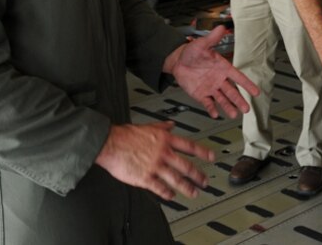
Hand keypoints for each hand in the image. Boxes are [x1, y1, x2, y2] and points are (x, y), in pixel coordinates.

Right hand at [95, 121, 212, 199]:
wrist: (110, 143)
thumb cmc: (126, 135)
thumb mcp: (148, 126)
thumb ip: (162, 127)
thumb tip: (171, 124)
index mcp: (165, 140)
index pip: (190, 146)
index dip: (203, 152)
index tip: (212, 157)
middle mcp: (163, 153)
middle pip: (186, 166)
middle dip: (198, 175)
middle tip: (205, 181)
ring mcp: (155, 166)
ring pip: (176, 179)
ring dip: (187, 187)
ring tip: (194, 192)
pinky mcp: (145, 177)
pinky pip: (159, 187)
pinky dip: (167, 193)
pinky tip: (172, 196)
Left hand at [166, 26, 259, 117]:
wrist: (178, 61)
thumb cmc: (192, 51)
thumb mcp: (202, 44)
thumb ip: (212, 38)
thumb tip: (222, 27)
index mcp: (223, 68)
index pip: (238, 77)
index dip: (247, 85)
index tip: (256, 92)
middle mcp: (219, 80)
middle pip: (232, 92)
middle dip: (239, 100)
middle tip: (247, 109)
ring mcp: (210, 88)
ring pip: (222, 99)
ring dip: (228, 107)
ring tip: (234, 114)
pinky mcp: (201, 95)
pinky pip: (208, 103)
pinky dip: (211, 109)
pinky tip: (215, 114)